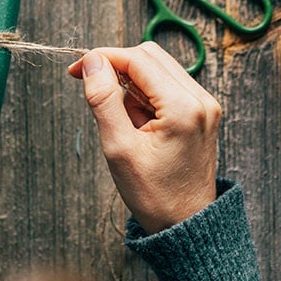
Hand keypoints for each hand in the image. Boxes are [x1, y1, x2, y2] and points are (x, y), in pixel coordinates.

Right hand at [68, 42, 219, 233]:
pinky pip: (167, 85)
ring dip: (130, 81)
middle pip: (150, 56)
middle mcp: (201, 99)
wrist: (186, 224)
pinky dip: (144, 93)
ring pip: (158, 67)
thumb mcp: (118, 148)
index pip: (137, 59)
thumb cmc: (154, 194)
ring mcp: (205, 105)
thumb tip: (91, 62)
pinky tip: (134, 119)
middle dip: (116, 66)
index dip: (102, 58)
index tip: (75, 70)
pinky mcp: (201, 111)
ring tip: (119, 117)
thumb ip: (103, 100)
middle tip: (92, 88)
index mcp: (183, 108)